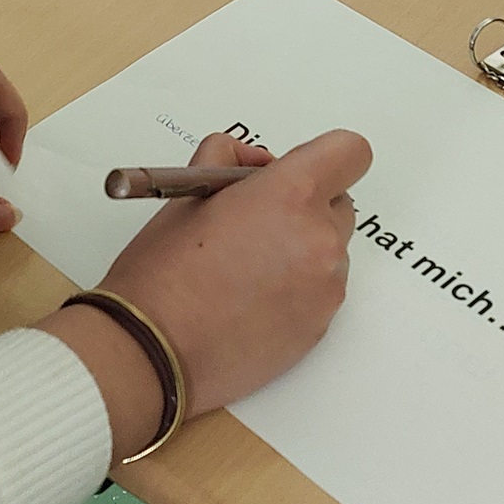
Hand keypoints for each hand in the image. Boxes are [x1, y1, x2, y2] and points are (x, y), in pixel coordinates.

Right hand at [43, 127, 371, 460]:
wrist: (153, 351)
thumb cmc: (163, 275)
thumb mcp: (187, 192)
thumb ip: (229, 159)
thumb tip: (256, 163)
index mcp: (291, 195)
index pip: (350, 152)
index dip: (327, 156)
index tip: (300, 168)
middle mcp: (320, 239)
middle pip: (340, 204)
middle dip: (307, 206)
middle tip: (255, 222)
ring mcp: (325, 288)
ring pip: (330, 252)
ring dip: (301, 250)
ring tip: (244, 269)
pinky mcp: (320, 328)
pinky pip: (321, 293)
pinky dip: (297, 290)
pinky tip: (249, 299)